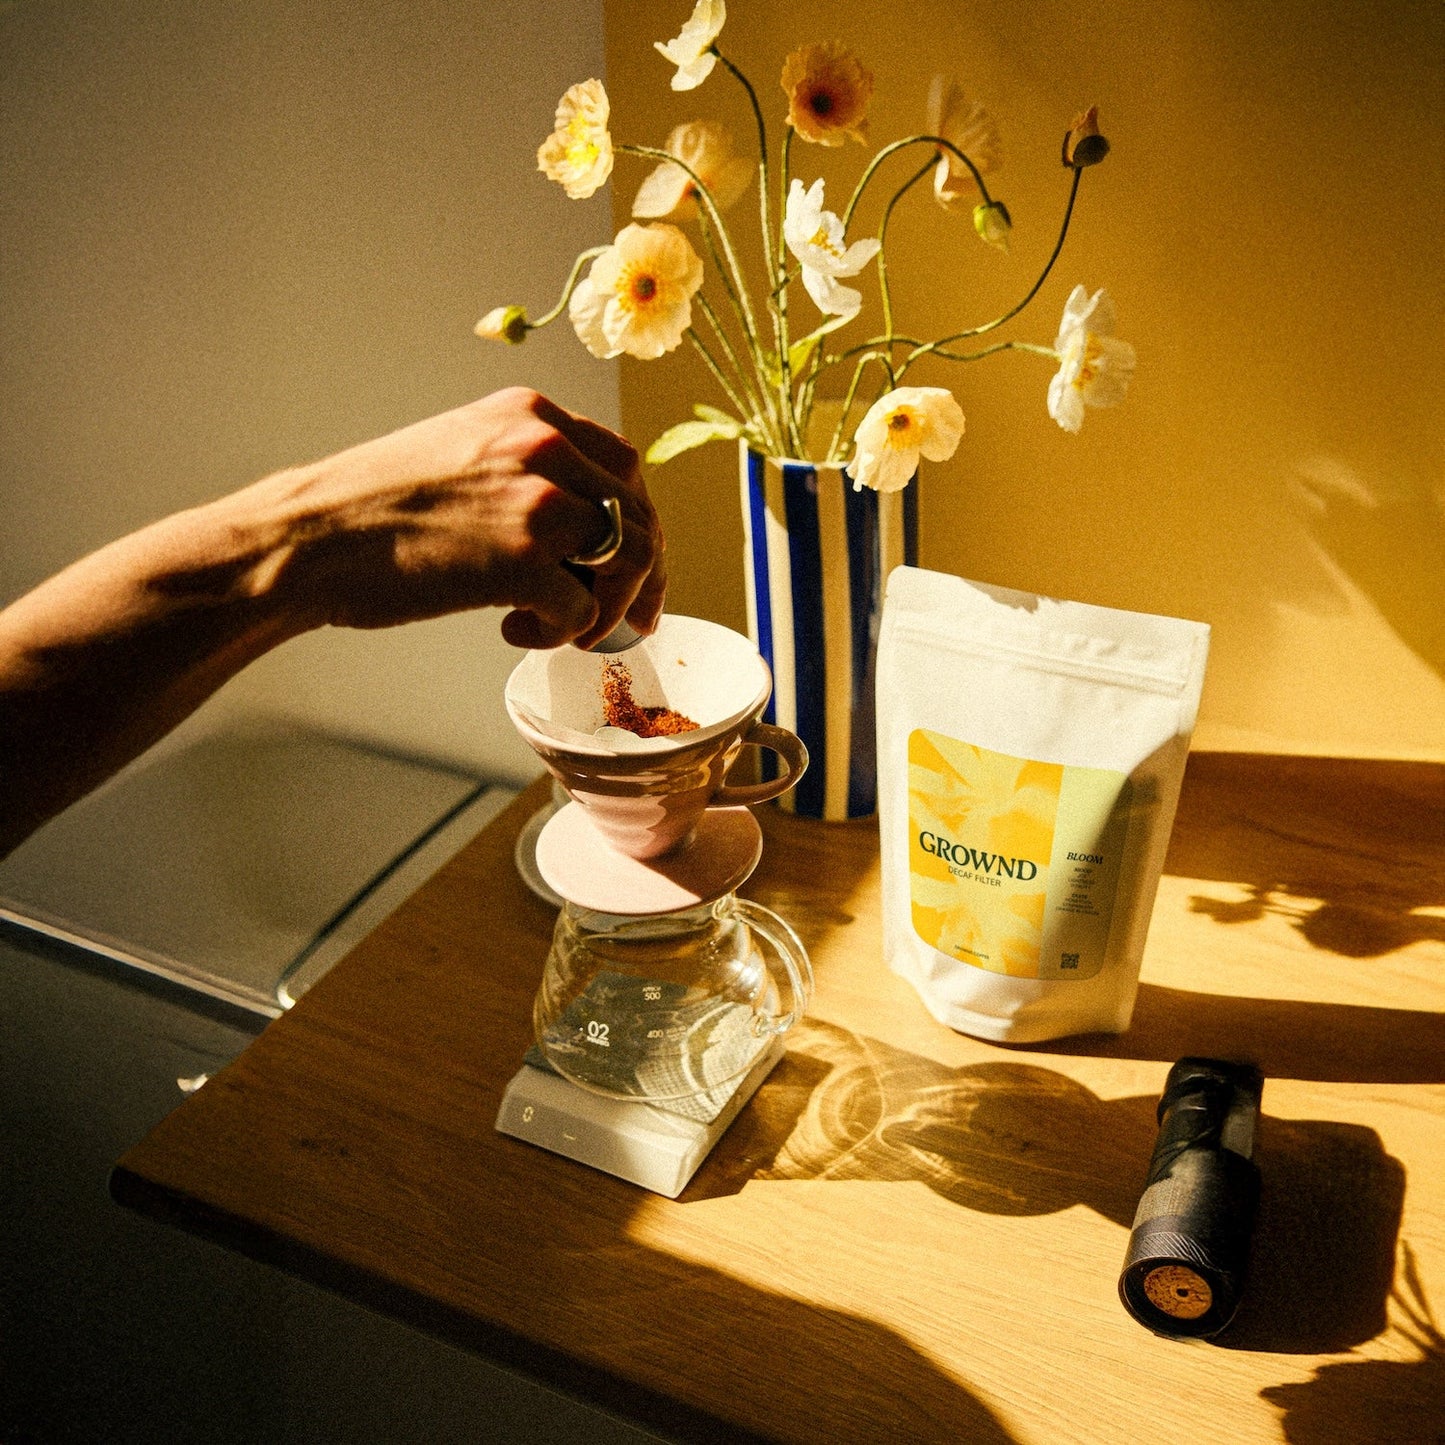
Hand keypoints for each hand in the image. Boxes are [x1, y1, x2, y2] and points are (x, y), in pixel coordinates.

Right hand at [258, 387, 665, 648]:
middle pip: (639, 516)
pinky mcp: (523, 562)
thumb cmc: (376, 508)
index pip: (624, 464)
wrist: (310, 539)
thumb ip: (529, 469)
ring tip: (556, 628)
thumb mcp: (462, 451)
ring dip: (605, 610)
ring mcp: (538, 502)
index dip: (640, 519)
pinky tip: (514, 634)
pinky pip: (584, 612)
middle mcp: (544, 447)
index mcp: (531, 414)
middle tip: (630, 621)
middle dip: (644, 576)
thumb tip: (590, 526)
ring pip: (627, 564)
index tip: (635, 563)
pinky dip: (561, 635)